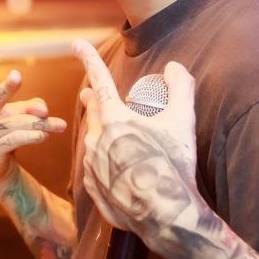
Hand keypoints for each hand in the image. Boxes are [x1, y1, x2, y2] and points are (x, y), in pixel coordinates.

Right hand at [0, 39, 66, 186]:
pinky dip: (34, 136)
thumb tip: (43, 109)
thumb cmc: (4, 130)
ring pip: (18, 122)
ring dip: (42, 124)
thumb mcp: (16, 114)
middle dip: (7, 88)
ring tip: (60, 125)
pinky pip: (17, 138)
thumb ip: (31, 107)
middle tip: (18, 76)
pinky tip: (45, 135)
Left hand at [73, 38, 201, 249]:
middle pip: (93, 110)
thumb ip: (181, 87)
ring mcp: (92, 164)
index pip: (99, 79)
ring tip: (118, 138)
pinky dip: (107, 162)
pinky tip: (120, 169)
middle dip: (94, 99)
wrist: (165, 215)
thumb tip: (174, 67)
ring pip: (94, 140)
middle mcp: (96, 138)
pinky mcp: (93, 188)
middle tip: (94, 95)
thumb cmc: (173, 165)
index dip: (88, 58)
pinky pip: (97, 167)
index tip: (76, 43)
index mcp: (114, 118)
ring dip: (103, 133)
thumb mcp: (183, 121)